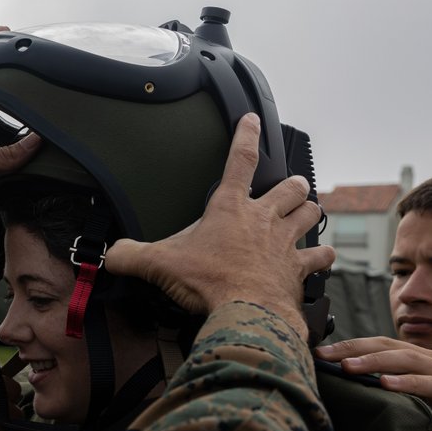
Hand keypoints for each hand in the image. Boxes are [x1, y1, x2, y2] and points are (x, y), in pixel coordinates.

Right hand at [104, 113, 334, 337]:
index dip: (246, 136)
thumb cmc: (208, 281)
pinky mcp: (298, 268)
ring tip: (306, 212)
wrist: (246, 310)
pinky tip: (322, 255)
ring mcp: (285, 242)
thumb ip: (130, 255)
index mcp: (229, 208)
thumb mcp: (159, 264)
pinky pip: (320, 255)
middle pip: (289, 188)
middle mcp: (262, 219)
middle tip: (290, 186)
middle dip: (291, 184)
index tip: (252, 121)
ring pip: (310, 213)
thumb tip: (109, 255)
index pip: (240, 160)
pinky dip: (322, 255)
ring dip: (308, 212)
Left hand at [316, 337, 431, 430]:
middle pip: (385, 346)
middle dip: (352, 348)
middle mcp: (428, 360)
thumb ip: (384, 388)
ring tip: (348, 366)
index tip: (317, 352)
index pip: (375, 345)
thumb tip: (343, 388)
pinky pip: (430, 383)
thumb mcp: (410, 398)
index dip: (346, 345)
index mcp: (414, 359)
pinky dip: (407, 382)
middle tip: (323, 354)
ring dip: (374, 362)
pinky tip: (386, 385)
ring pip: (405, 359)